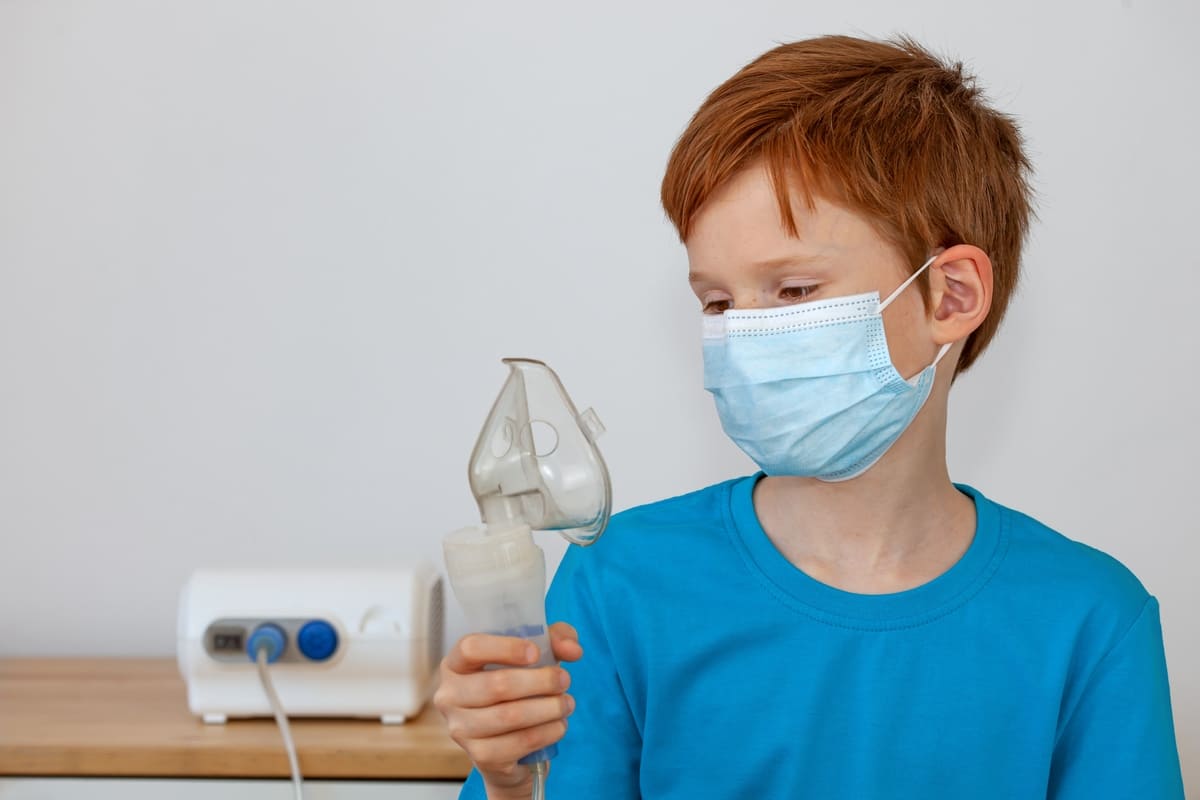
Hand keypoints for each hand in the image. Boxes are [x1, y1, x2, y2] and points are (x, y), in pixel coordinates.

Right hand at [434, 622, 582, 798]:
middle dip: (541, 681)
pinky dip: (546, 732)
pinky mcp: (480, 756)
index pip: (470, 648)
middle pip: (497, 685)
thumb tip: (573, 650)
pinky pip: (519, 742)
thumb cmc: (518, 686)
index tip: (536, 652)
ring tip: (567, 703)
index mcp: (455, 664)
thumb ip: (556, 640)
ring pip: (510, 716)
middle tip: (564, 680)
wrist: (508, 744)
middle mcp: (449, 696)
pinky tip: (559, 725)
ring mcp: (461, 729)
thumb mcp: (536, 654)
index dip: (505, 648)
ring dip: (548, 708)